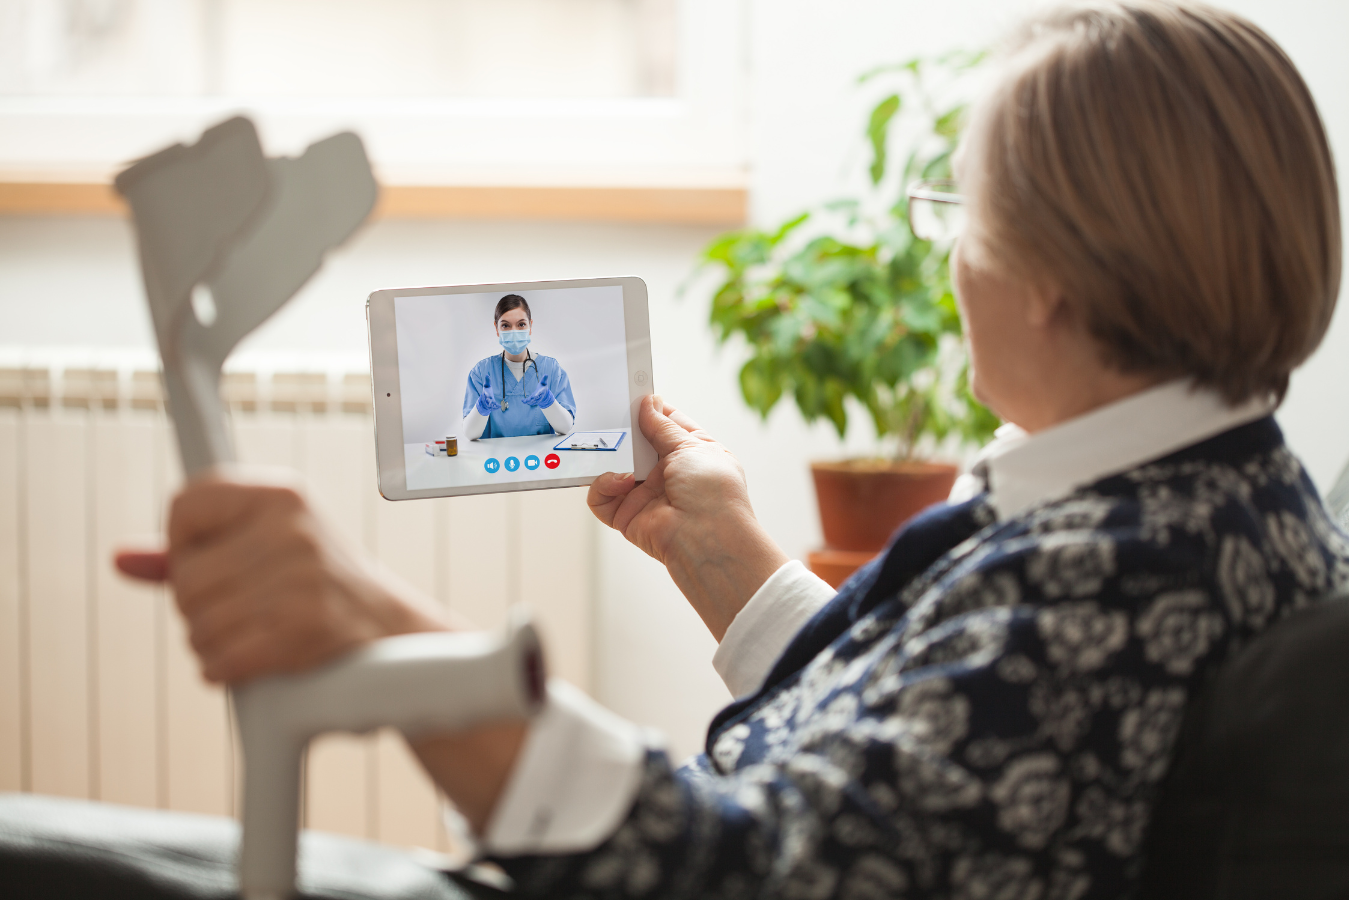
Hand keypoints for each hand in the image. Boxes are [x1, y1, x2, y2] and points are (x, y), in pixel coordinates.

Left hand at [115, 470, 450, 683]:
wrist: (391, 631)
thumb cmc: (317, 587)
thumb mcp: (263, 548)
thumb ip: (189, 552)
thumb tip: (122, 559)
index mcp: (279, 494)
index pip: (184, 506)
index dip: (184, 547)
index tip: (215, 565)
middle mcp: (292, 527)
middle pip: (185, 578)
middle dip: (198, 608)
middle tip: (240, 610)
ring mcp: (303, 576)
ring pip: (199, 623)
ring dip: (212, 644)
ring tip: (250, 635)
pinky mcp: (307, 626)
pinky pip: (222, 658)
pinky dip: (226, 669)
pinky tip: (253, 660)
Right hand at [475, 377, 500, 415]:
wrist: (485, 398)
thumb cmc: (487, 391)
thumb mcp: (486, 385)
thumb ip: (487, 380)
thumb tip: (487, 374)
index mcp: (485, 394)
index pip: (485, 394)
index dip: (486, 395)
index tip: (488, 395)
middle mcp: (487, 399)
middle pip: (487, 400)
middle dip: (489, 401)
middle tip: (491, 402)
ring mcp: (489, 402)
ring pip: (490, 405)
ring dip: (493, 406)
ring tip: (498, 406)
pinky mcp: (492, 405)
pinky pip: (494, 407)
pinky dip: (496, 407)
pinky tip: (500, 407)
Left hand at [522, 375, 554, 408]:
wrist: (545, 392)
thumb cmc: (543, 386)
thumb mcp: (544, 382)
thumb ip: (545, 378)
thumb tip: (546, 374)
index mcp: (541, 391)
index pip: (539, 393)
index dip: (537, 395)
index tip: (533, 396)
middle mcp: (539, 396)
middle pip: (535, 398)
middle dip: (531, 399)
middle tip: (527, 400)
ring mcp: (537, 399)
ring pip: (533, 401)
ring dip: (528, 402)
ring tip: (524, 401)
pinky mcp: (535, 400)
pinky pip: (531, 402)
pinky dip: (527, 402)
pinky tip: (523, 401)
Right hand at [588, 396, 786, 638]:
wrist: (707, 541)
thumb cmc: (713, 494)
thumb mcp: (692, 447)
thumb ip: (663, 427)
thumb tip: (648, 403)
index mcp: (692, 453)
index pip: (667, 424)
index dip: (651, 408)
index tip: (632, 393)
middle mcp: (668, 473)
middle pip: (636, 443)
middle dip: (623, 429)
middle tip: (608, 414)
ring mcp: (645, 495)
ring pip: (613, 467)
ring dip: (609, 456)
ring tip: (610, 447)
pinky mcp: (626, 515)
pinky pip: (600, 496)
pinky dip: (603, 485)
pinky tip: (620, 481)